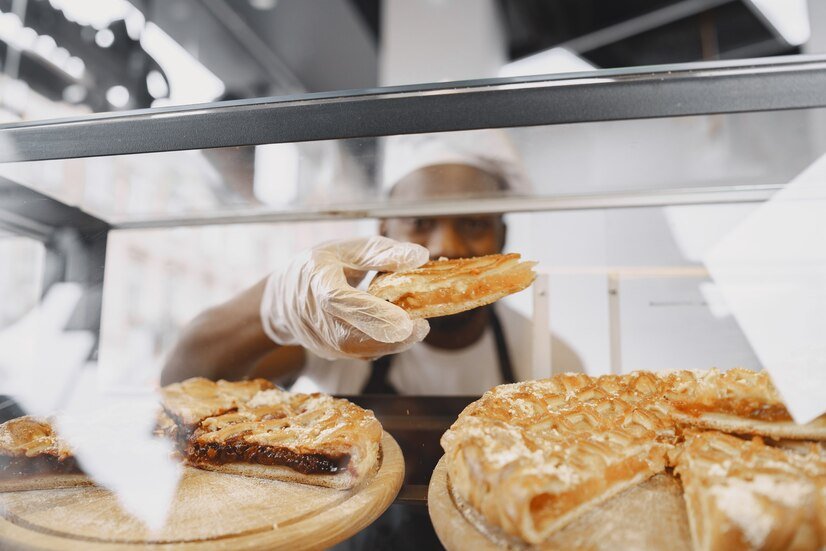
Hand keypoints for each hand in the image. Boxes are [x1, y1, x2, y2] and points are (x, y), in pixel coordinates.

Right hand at [260, 236, 429, 359]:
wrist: (282, 298)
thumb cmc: (319, 267)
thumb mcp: (346, 249)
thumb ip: (382, 252)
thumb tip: (421, 256)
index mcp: (317, 282)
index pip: (342, 301)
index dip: (374, 313)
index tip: (406, 322)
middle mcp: (316, 318)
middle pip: (355, 337)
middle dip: (393, 337)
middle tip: (422, 325)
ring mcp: (322, 341)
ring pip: (362, 351)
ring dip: (393, 342)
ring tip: (414, 324)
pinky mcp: (331, 354)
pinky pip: (362, 353)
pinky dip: (383, 344)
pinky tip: (395, 329)